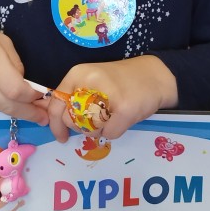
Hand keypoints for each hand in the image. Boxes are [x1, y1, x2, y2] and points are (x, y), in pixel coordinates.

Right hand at [0, 18, 49, 125]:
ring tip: (28, 107)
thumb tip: (26, 85)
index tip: (42, 95)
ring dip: (15, 108)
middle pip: (10, 107)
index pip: (17, 90)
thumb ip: (15, 63)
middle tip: (44, 118)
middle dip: (30, 113)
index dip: (33, 96)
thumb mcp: (0, 39)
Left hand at [47, 56, 177, 143]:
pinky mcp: (125, 108)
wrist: (154, 75)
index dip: (55, 124)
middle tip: (94, 122)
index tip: (61, 136)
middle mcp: (89, 81)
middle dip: (81, 128)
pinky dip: (115, 131)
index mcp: (78, 74)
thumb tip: (54, 119)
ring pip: (89, 130)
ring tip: (111, 116)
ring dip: (99, 130)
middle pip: (71, 121)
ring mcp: (108, 95)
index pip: (56, 104)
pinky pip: (109, 134)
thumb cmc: (120, 81)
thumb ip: (74, 97)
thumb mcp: (92, 81)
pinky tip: (123, 119)